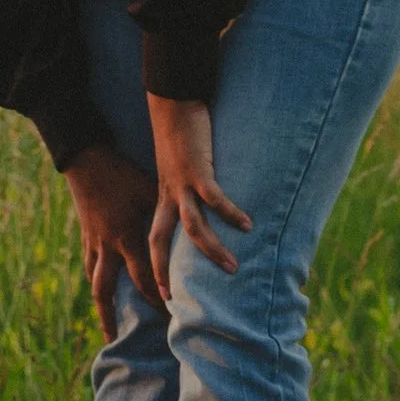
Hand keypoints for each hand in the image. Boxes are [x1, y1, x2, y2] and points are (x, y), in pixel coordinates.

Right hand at [62, 144, 160, 341]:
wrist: (87, 160)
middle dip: (116, 315)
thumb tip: (200, 228)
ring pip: (94, 283)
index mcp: (127, 238)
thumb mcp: (151, 192)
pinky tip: (100, 291)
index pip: (143, 278)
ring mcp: (94, 243)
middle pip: (109, 290)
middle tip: (127, 337)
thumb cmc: (125, 175)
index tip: (171, 315)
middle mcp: (108, 247)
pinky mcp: (86, 236)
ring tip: (107, 329)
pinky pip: (89, 266)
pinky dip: (95, 282)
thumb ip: (170, 216)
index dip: (157, 297)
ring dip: (101, 307)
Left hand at [146, 94, 252, 291]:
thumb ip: (189, 190)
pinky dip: (230, 212)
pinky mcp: (198, 169)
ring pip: (192, 226)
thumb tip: (205, 207)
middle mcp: (167, 195)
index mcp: (161, 197)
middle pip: (159, 240)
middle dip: (163, 270)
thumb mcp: (178, 170)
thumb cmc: (180, 136)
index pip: (152, 238)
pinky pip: (215, 197)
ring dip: (211, 249)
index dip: (154, 265)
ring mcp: (182, 184)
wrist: (172, 103)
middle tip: (173, 298)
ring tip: (232, 268)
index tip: (160, 292)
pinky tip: (247, 225)